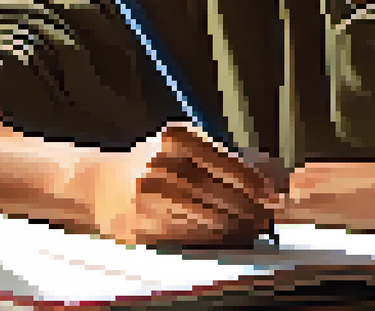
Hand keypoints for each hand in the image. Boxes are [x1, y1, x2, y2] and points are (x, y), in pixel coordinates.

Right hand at [89, 122, 281, 247]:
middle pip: (219, 193)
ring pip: (208, 218)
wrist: (101, 184)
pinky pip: (191, 235)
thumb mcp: (183, 146)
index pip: (225, 163)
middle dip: (249, 207)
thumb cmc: (153, 163)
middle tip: (267, 213)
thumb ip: (222, 157)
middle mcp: (160, 167)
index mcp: (175, 138)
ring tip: (252, 224)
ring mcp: (149, 199)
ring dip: (236, 225)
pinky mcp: (143, 226)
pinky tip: (225, 233)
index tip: (273, 193)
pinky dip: (214, 236)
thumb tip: (269, 178)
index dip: (254, 182)